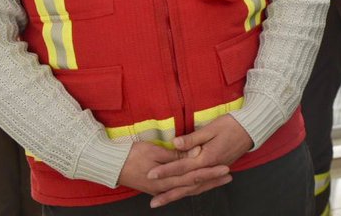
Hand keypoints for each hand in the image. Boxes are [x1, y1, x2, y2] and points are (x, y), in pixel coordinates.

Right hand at [116, 141, 230, 204]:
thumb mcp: (155, 151)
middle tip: (228, 176)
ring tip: (219, 181)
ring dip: (204, 185)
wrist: (112, 165)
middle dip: (212, 181)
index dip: (210, 172)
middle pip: (194, 185)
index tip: (225, 168)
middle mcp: (165, 187)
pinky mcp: (157, 189)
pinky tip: (199, 186)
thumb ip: (175, 156)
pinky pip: (179, 189)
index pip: (194, 176)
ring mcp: (161, 189)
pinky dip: (191, 188)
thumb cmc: (132, 154)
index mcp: (166, 179)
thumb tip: (195, 155)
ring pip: (187, 189)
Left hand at [143, 115, 252, 206]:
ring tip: (164, 202)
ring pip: (194, 188)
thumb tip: (174, 143)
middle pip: (186, 184)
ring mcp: (215, 170)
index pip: (182, 167)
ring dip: (179, 195)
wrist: (252, 128)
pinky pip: (203, 185)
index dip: (165, 171)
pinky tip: (184, 193)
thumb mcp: (212, 128)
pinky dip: (192, 191)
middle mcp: (210, 168)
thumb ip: (192, 138)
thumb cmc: (232, 124)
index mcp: (207, 157)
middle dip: (169, 193)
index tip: (150, 175)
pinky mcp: (218, 169)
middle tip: (153, 202)